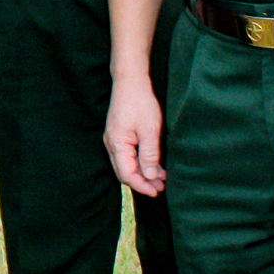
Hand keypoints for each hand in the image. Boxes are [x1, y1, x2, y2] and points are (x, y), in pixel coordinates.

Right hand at [106, 73, 165, 196]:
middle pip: (124, 172)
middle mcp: (112, 144)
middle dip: (142, 182)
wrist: (130, 82)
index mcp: (117, 144)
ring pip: (127, 165)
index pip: (127, 175)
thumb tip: (150, 176)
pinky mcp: (119, 135)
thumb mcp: (150, 130)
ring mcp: (114, 139)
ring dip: (143, 173)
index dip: (142, 186)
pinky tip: (155, 165)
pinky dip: (141, 163)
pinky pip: (128, 156)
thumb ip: (150, 155)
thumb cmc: (140, 102)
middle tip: (161, 188)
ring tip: (162, 179)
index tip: (157, 192)